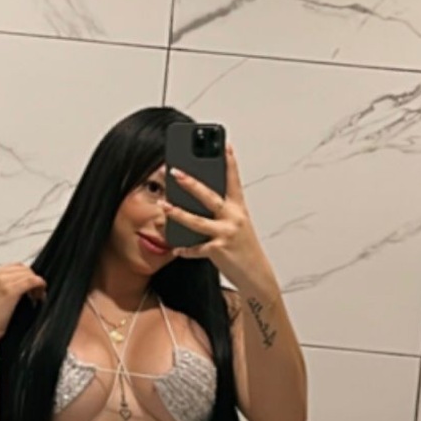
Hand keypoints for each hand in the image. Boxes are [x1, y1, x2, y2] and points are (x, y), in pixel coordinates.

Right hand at [0, 263, 46, 342]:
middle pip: (25, 270)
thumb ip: (6, 286)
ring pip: (29, 275)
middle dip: (33, 279)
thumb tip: (22, 286)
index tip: (32, 286)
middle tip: (37, 293)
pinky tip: (40, 295)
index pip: (18, 267)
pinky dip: (40, 286)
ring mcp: (4, 282)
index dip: (28, 275)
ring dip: (37, 284)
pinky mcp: (11, 291)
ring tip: (38, 296)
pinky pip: (32, 281)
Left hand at [160, 144, 263, 280]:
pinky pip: (196, 248)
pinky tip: (176, 248)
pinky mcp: (219, 250)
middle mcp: (234, 218)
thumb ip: (221, 213)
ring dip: (178, 213)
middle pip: (209, 196)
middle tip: (175, 171)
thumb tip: (196, 201)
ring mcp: (226, 234)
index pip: (233, 181)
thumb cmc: (244, 249)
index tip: (224, 145)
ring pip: (197, 221)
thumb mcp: (236, 226)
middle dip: (191, 183)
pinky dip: (185, 249)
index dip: (230, 162)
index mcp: (239, 209)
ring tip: (163, 205)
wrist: (256, 276)